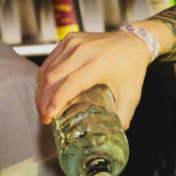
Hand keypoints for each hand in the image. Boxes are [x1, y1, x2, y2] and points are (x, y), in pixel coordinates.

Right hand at [35, 30, 153, 128]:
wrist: (135, 41)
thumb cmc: (132, 68)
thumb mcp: (131, 96)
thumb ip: (122, 118)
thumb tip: (111, 136)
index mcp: (99, 64)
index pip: (70, 84)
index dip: (55, 102)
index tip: (48, 118)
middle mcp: (84, 51)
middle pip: (52, 79)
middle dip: (43, 102)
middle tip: (44, 118)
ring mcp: (75, 43)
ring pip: (47, 70)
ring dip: (41, 91)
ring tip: (44, 107)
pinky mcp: (70, 38)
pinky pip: (49, 60)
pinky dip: (44, 77)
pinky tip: (45, 90)